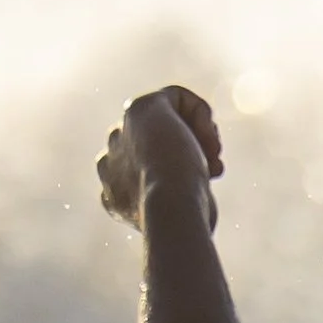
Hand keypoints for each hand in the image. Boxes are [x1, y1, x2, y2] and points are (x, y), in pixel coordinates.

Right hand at [98, 85, 222, 235]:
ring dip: (197, 135)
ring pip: (166, 121)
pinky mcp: (139, 107)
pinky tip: (210, 137)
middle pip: (156, 146)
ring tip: (214, 155)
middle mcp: (109, 163)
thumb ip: (186, 210)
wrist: (172, 207)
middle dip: (188, 153)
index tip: (203, 189)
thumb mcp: (184, 225)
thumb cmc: (184, 224)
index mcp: (112, 196)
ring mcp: (121, 133)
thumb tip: (205, 207)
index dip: (181, 177)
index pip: (147, 176)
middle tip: (214, 171)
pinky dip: (201, 112)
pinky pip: (176, 97)